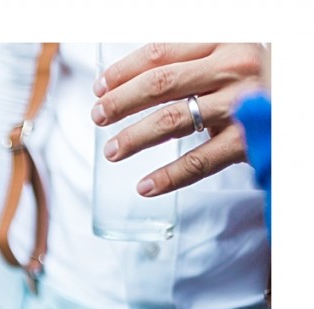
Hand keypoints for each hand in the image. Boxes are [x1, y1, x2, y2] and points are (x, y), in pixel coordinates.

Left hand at [91, 43, 265, 195]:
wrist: (303, 100)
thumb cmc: (265, 82)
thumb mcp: (233, 58)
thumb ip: (196, 63)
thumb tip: (136, 81)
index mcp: (225, 41)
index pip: (160, 52)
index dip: (124, 71)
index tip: (100, 87)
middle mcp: (234, 66)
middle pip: (159, 83)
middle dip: (120, 103)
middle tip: (98, 117)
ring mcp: (242, 103)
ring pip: (172, 119)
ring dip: (134, 138)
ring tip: (112, 151)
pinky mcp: (249, 140)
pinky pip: (199, 161)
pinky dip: (168, 176)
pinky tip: (145, 186)